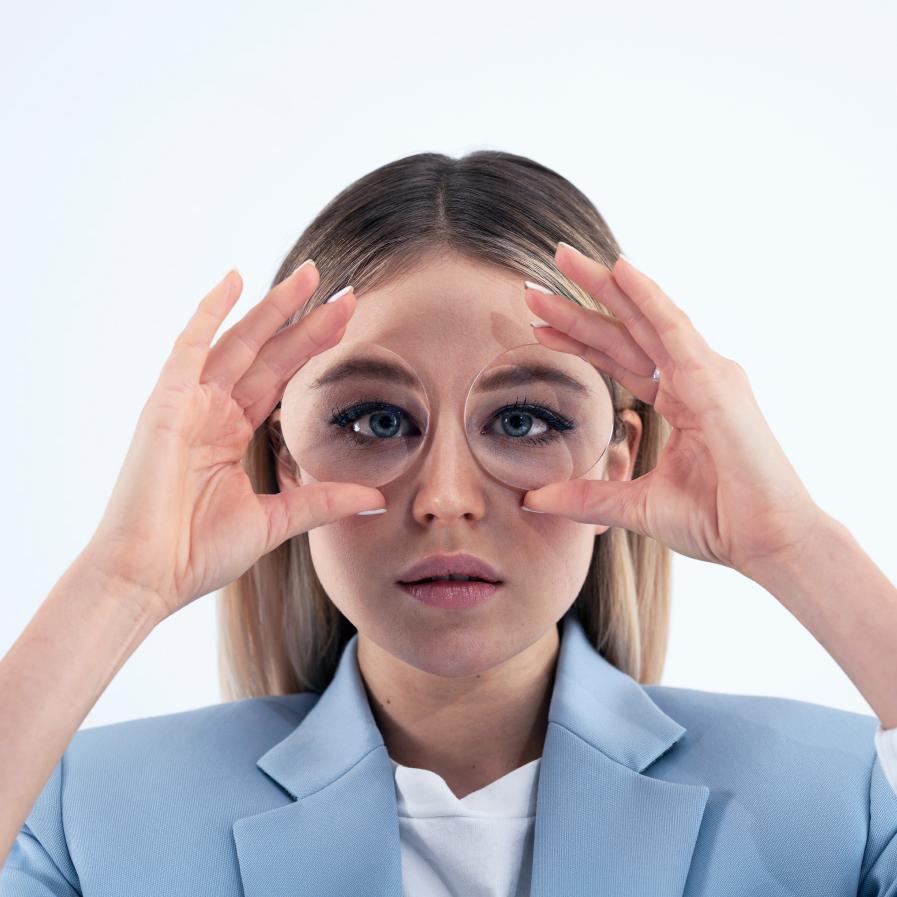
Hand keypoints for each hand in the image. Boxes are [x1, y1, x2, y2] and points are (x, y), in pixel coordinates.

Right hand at [83, 262, 385, 621]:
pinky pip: (190, 347)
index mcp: (229, 435)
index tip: (348, 324)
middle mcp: (210, 412)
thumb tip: (376, 498)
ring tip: (310, 277)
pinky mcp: (165, 404)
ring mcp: (186, 405)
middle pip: (267, 354)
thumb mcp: (275, 521)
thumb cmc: (197, 555)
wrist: (147, 578)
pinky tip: (234, 280)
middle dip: (306, 322)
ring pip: (238, 342)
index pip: (280, 380)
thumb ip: (322, 501)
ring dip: (273, 308)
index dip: (313, 350)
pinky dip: (210, 312)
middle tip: (346, 291)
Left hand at [521, 242, 825, 579]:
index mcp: (681, 402)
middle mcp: (695, 380)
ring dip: (603, 288)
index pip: (620, 360)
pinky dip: (646, 296)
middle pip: (626, 332)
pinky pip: (673, 327)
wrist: (766, 540)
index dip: (579, 341)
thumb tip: (531, 499)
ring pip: (644, 319)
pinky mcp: (715, 379)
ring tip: (562, 258)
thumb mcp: (633, 504)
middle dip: (581, 304)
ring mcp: (708, 374)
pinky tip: (619, 269)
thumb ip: (583, 497)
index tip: (539, 326)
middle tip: (538, 282)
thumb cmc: (716, 521)